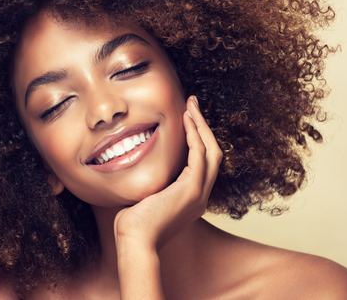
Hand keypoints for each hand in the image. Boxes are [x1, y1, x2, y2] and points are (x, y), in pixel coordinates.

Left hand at [113, 96, 222, 250]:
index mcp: (191, 198)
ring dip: (201, 126)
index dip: (198, 138)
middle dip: (204, 126)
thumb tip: (136, 168)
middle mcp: (200, 196)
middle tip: (193, 104)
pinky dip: (195, 135)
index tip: (187, 118)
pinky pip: (199, 155)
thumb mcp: (145, 199)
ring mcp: (199, 194)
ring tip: (191, 105)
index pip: (202, 162)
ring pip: (211, 151)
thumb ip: (150, 184)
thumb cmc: (133, 224)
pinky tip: (186, 120)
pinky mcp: (191, 190)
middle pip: (213, 153)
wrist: (135, 242)